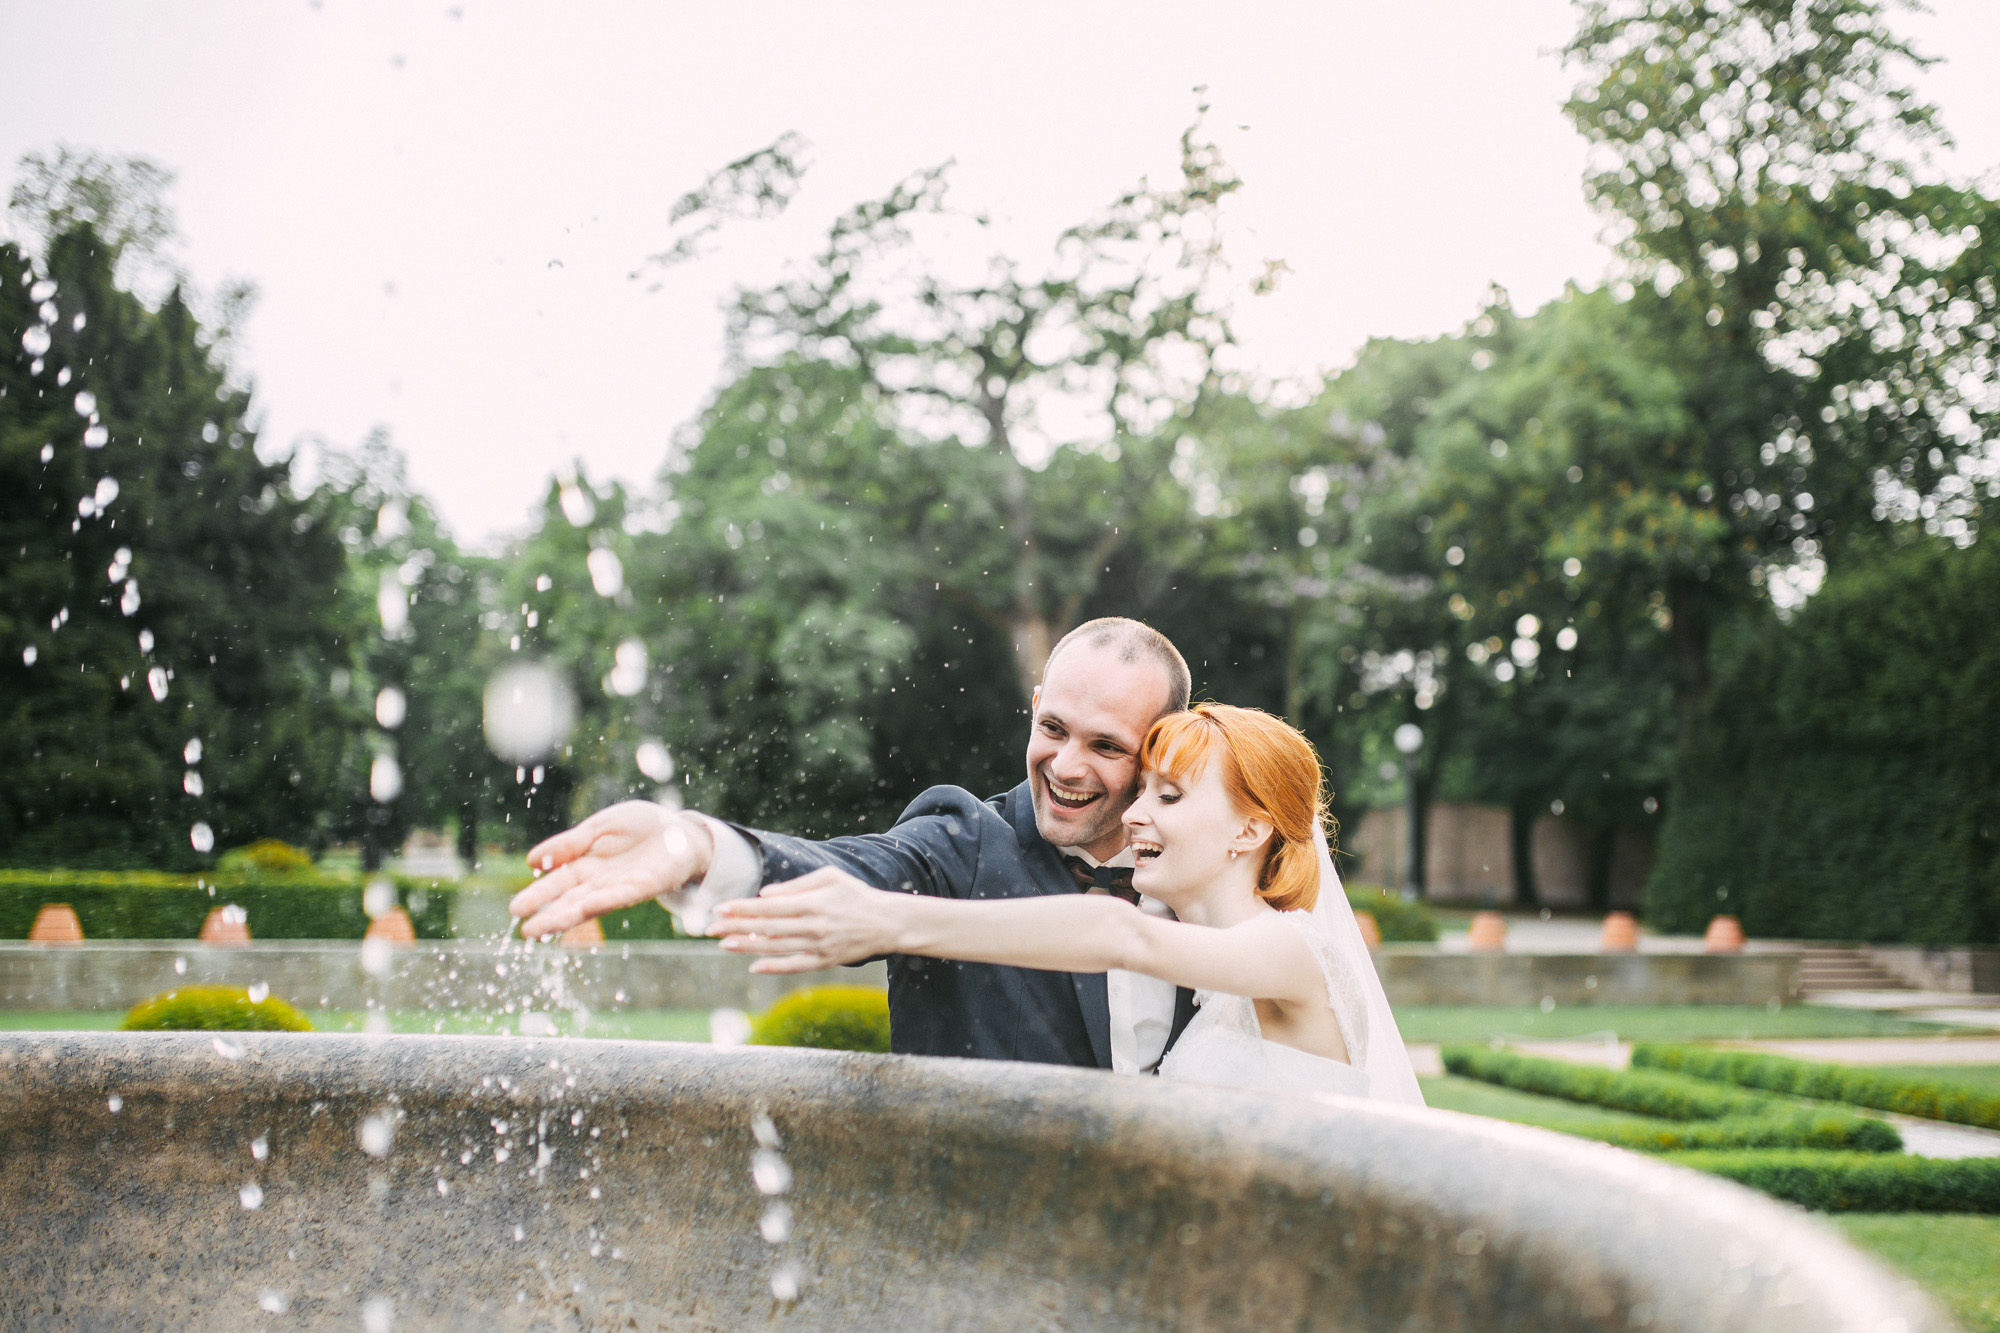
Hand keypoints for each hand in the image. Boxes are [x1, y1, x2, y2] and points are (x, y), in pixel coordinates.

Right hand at [509, 801, 713, 939]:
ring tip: (545, 928)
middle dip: (547, 915)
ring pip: (589, 905)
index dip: (537, 896)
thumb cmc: (639, 827)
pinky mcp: (645, 886)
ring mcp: (620, 887)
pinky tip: (586, 906)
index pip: (556, 884)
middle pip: (569, 901)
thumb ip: (570, 844)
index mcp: (585, 866)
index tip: (515, 910)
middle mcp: (600, 882)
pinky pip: (621, 895)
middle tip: (524, 931)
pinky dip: (604, 900)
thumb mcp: (598, 828)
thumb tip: (532, 860)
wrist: (679, 829)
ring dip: (567, 917)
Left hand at [706, 868, 902, 972]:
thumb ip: (796, 886)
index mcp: (813, 902)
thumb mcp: (830, 878)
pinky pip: (795, 966)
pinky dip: (774, 967)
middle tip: (710, 928)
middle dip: (736, 927)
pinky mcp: (825, 961)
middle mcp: (813, 926)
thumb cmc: (855, 895)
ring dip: (748, 947)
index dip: (742, 908)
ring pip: (776, 948)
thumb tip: (765, 894)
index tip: (720, 909)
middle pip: (767, 928)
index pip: (770, 907)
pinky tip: (754, 966)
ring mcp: (819, 946)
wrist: (886, 922)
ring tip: (724, 944)